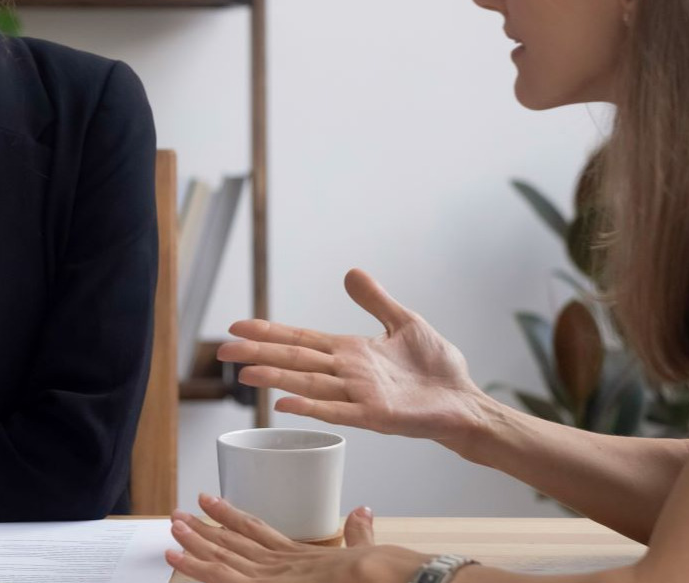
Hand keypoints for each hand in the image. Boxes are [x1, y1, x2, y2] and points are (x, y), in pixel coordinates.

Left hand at [167, 494, 418, 582]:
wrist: (377, 575)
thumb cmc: (376, 571)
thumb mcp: (366, 551)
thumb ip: (359, 534)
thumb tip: (364, 510)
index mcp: (299, 554)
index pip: (256, 528)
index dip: (229, 514)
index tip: (207, 499)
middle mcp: (280, 562)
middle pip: (232, 542)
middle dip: (203, 529)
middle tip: (177, 514)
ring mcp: (270, 576)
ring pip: (221, 557)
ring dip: (194, 543)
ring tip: (172, 528)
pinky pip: (223, 578)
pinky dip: (197, 569)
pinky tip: (176, 559)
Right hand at [217, 270, 494, 450]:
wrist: (466, 402)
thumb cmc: (438, 369)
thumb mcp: (405, 323)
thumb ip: (375, 301)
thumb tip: (349, 272)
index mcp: (350, 353)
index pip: (301, 340)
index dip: (269, 333)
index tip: (238, 326)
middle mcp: (347, 374)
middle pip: (295, 361)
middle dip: (258, 354)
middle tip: (223, 350)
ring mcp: (359, 396)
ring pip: (308, 384)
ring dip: (276, 379)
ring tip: (244, 374)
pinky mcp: (376, 416)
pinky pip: (338, 412)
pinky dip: (311, 408)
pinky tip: (285, 404)